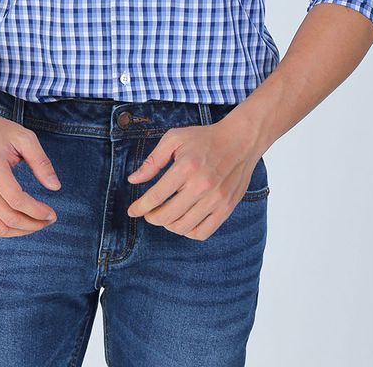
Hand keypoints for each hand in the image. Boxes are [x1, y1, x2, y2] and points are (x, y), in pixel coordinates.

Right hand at [0, 117, 61, 237]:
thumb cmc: (2, 133)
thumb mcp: (26, 138)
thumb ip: (42, 162)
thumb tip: (55, 187)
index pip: (16, 200)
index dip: (37, 211)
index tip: (52, 213)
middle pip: (8, 218)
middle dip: (33, 224)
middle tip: (50, 220)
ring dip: (21, 232)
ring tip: (38, 224)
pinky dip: (7, 231)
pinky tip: (22, 222)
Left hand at [126, 119, 259, 240]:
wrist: (240, 141)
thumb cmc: (204, 138)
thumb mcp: (174, 139)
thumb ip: (153, 160)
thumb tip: (133, 180)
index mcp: (186, 167)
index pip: (156, 196)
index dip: (140, 207)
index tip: (132, 211)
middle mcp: (201, 186)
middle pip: (167, 216)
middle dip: (152, 218)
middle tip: (149, 212)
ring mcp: (216, 199)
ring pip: (183, 227)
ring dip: (168, 225)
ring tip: (165, 215)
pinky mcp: (226, 208)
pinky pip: (203, 232)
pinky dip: (188, 232)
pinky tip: (183, 221)